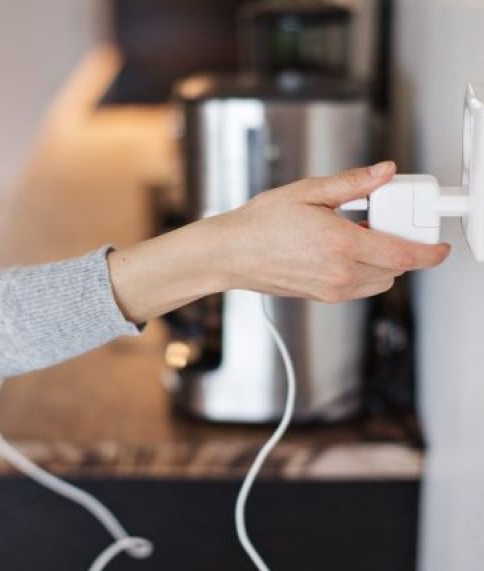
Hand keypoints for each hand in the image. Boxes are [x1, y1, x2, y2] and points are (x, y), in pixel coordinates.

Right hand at [213, 161, 449, 302]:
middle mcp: (340, 273)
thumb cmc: (260, 224)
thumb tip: (385, 173)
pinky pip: (359, 287)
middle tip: (381, 223)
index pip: (404, 255)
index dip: (430, 252)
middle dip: (399, 247)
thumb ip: (353, 183)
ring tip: (356, 237)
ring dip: (382, 261)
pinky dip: (363, 271)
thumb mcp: (308, 192)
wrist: (231, 254)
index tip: (439, 248)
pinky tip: (342, 251)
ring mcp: (332, 289)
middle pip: (396, 268)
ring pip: (380, 281)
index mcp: (341, 245)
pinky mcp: (322, 296)